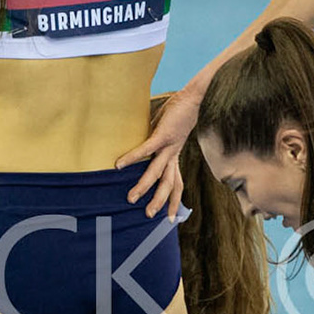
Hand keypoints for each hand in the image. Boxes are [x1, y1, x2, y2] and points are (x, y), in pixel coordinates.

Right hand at [118, 87, 199, 217]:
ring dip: (143, 187)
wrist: (194, 96)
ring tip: (130, 198)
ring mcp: (169, 146)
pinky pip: (145, 150)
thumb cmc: (178, 112)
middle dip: (159, 201)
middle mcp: (173, 154)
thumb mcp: (164, 131)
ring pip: (156, 172)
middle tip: (149, 216)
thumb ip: (154, 141)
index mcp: (175, 155)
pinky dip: (132, 158)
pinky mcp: (162, 135)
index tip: (171, 218)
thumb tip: (141, 145)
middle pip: (168, 184)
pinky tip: (119, 164)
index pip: (176, 183)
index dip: (175, 201)